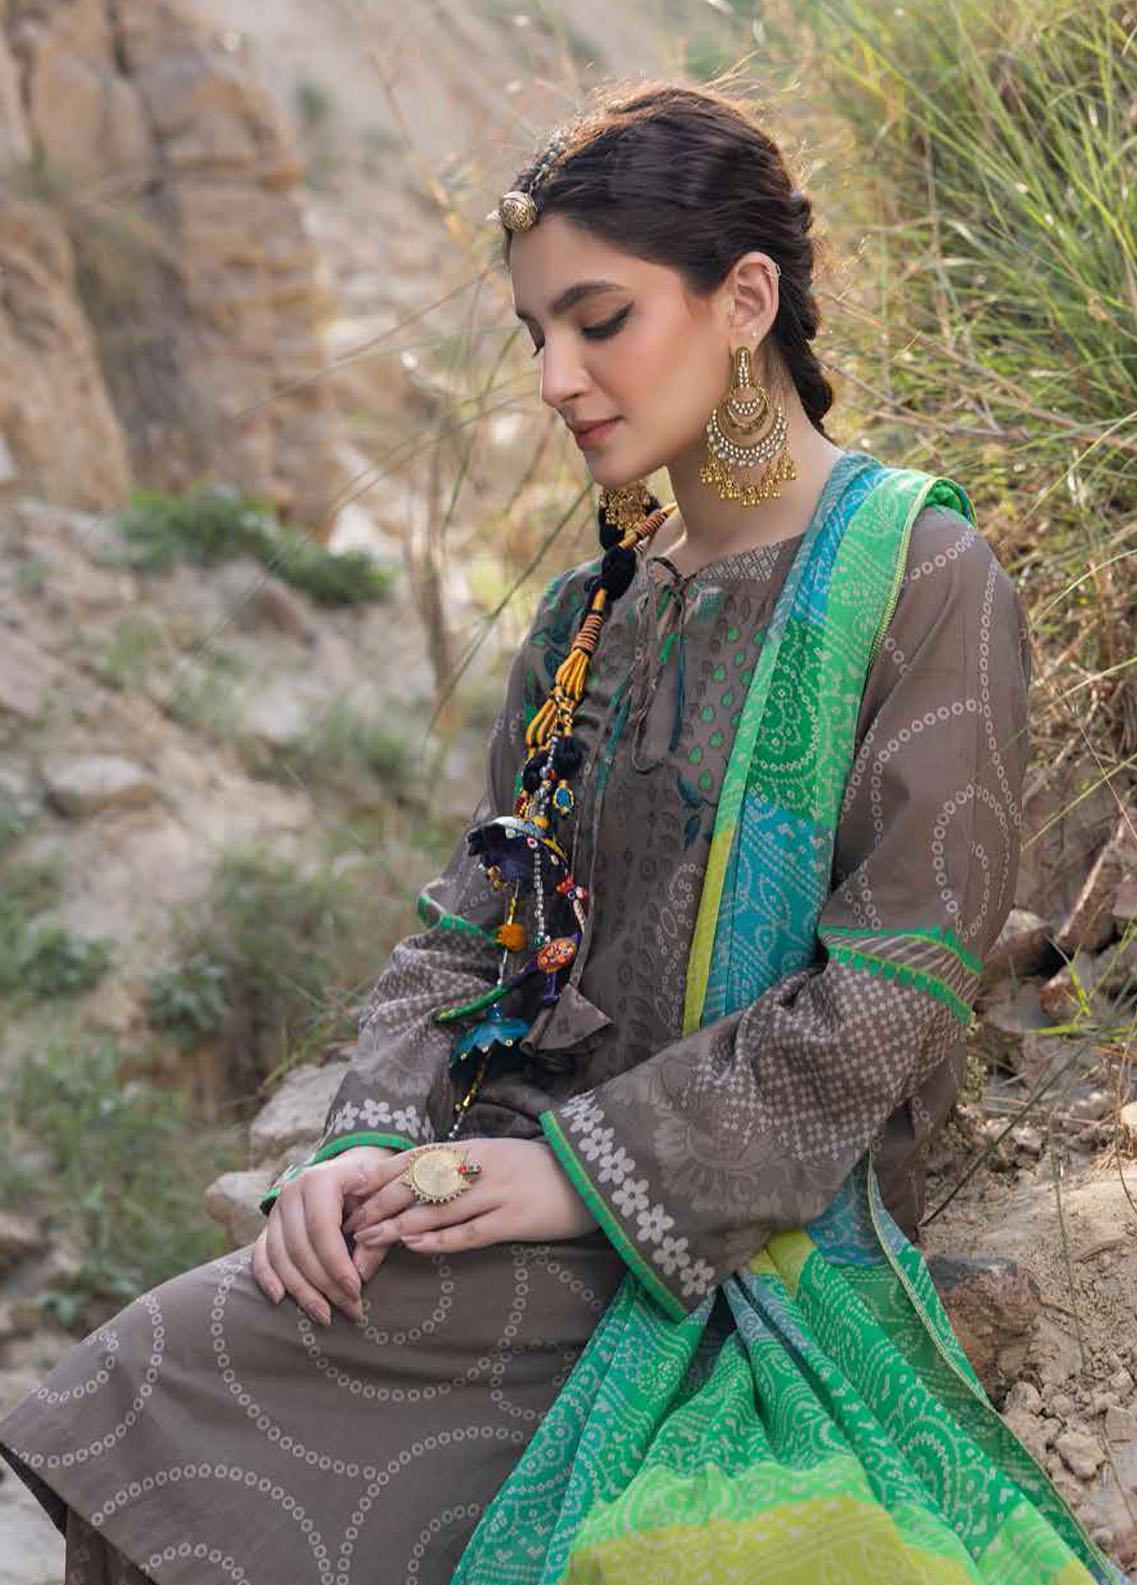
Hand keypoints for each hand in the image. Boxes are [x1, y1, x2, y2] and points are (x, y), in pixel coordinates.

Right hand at [252, 1144, 394, 1323]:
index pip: (322, 1229)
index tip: (356, 1291)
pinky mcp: (269, 1225)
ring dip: (302, 1290)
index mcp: (320, 1178)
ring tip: (325, 1315)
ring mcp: (277, 1209)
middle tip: (350, 1309)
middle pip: (300, 1247)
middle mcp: (291, 1191)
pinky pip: (262, 1254)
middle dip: (325, 1284)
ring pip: (280, 1256)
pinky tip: (280, 1299)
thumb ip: (376, 1233)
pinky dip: (268, 1278)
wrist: (352, 1171)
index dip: (337, 1264)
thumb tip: (360, 1274)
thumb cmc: (372, 1187)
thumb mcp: (381, 1202)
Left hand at [343, 1138, 597, 1273]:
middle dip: (381, 1203)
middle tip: (351, 1222)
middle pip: (419, 1183)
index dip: (383, 1172)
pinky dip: (438, 1239)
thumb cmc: (537, 1172)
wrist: (590, 1179)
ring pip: (437, 1209)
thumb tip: (418, 1181)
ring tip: (369, 1239)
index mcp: (474, 1147)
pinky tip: (414, 1245)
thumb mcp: (497, 1158)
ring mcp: (498, 1192)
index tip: (352, 1187)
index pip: (418, 1156)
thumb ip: (463, 1166)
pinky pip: (469, 1232)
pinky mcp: (515, 1219)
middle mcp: (481, 1165)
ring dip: (398, 1225)